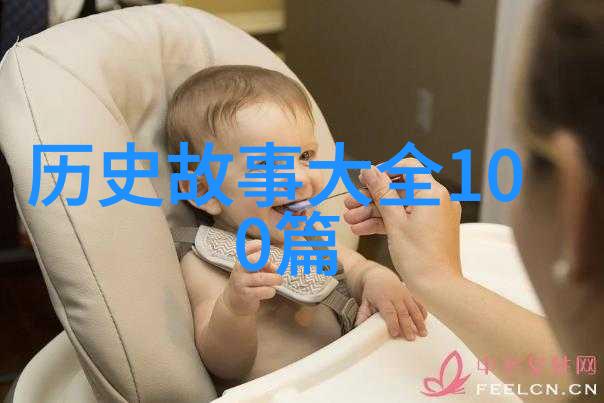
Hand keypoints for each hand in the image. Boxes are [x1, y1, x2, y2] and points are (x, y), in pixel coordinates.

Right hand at [222, 240, 282, 316]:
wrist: (234, 302)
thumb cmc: (247, 283)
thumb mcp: (252, 270)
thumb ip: (264, 265)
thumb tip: (276, 267)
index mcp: (241, 261)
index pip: (247, 248)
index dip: (256, 245)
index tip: (265, 245)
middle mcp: (239, 269)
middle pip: (254, 260)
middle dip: (268, 263)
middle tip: (275, 269)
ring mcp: (241, 282)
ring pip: (260, 278)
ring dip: (274, 279)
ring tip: (279, 281)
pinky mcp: (245, 295)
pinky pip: (262, 291)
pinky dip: (270, 291)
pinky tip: (271, 291)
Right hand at [343, 159, 462, 286]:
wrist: (438, 289)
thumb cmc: (421, 258)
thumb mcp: (394, 221)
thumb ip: (382, 192)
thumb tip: (370, 171)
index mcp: (432, 193)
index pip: (408, 168)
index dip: (384, 171)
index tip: (365, 179)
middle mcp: (437, 201)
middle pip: (400, 189)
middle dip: (372, 197)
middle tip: (351, 204)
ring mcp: (434, 217)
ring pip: (399, 207)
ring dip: (373, 213)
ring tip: (351, 221)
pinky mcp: (430, 231)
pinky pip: (406, 220)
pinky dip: (386, 223)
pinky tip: (363, 229)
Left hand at [355, 264, 427, 339]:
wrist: (379, 276)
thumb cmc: (371, 291)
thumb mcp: (365, 301)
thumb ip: (363, 314)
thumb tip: (359, 328)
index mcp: (383, 298)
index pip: (389, 312)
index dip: (392, 323)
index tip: (395, 334)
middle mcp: (395, 296)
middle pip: (403, 312)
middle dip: (407, 326)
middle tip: (411, 338)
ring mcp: (404, 294)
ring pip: (413, 309)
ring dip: (419, 321)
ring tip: (423, 334)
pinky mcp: (410, 294)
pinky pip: (418, 303)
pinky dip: (422, 312)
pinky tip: (425, 322)